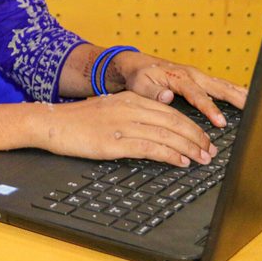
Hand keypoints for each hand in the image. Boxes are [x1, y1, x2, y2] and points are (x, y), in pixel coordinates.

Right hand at [33, 91, 215, 166]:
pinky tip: (180, 161)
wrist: (50, 122)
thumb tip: (154, 129)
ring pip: (166, 135)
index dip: (191, 126)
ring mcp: (122, 124)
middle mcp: (130, 108)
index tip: (204, 138)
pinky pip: (149, 147)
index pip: (170, 112)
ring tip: (202, 159)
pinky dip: (169, 155)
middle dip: (196, 137)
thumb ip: (131, 114)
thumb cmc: (77, 120)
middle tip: (211, 151)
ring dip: (188, 148)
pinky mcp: (114, 142)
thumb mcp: (108, 109)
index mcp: (130, 99)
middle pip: (173, 122)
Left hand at [113, 52, 247, 127]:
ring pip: (224, 85)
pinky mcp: (200, 80)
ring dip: (241, 94)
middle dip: (237, 99)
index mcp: (179, 78)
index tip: (220, 122)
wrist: (137, 64)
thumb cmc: (139, 76)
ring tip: (259, 104)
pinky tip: (247, 100)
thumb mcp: (140, 85)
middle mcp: (192, 75)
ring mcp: (198, 77)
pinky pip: (221, 86)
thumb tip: (167, 97)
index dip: (210, 109)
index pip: (198, 95)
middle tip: (254, 111)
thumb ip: (152, 92)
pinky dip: (235, 92)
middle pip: (219, 87)